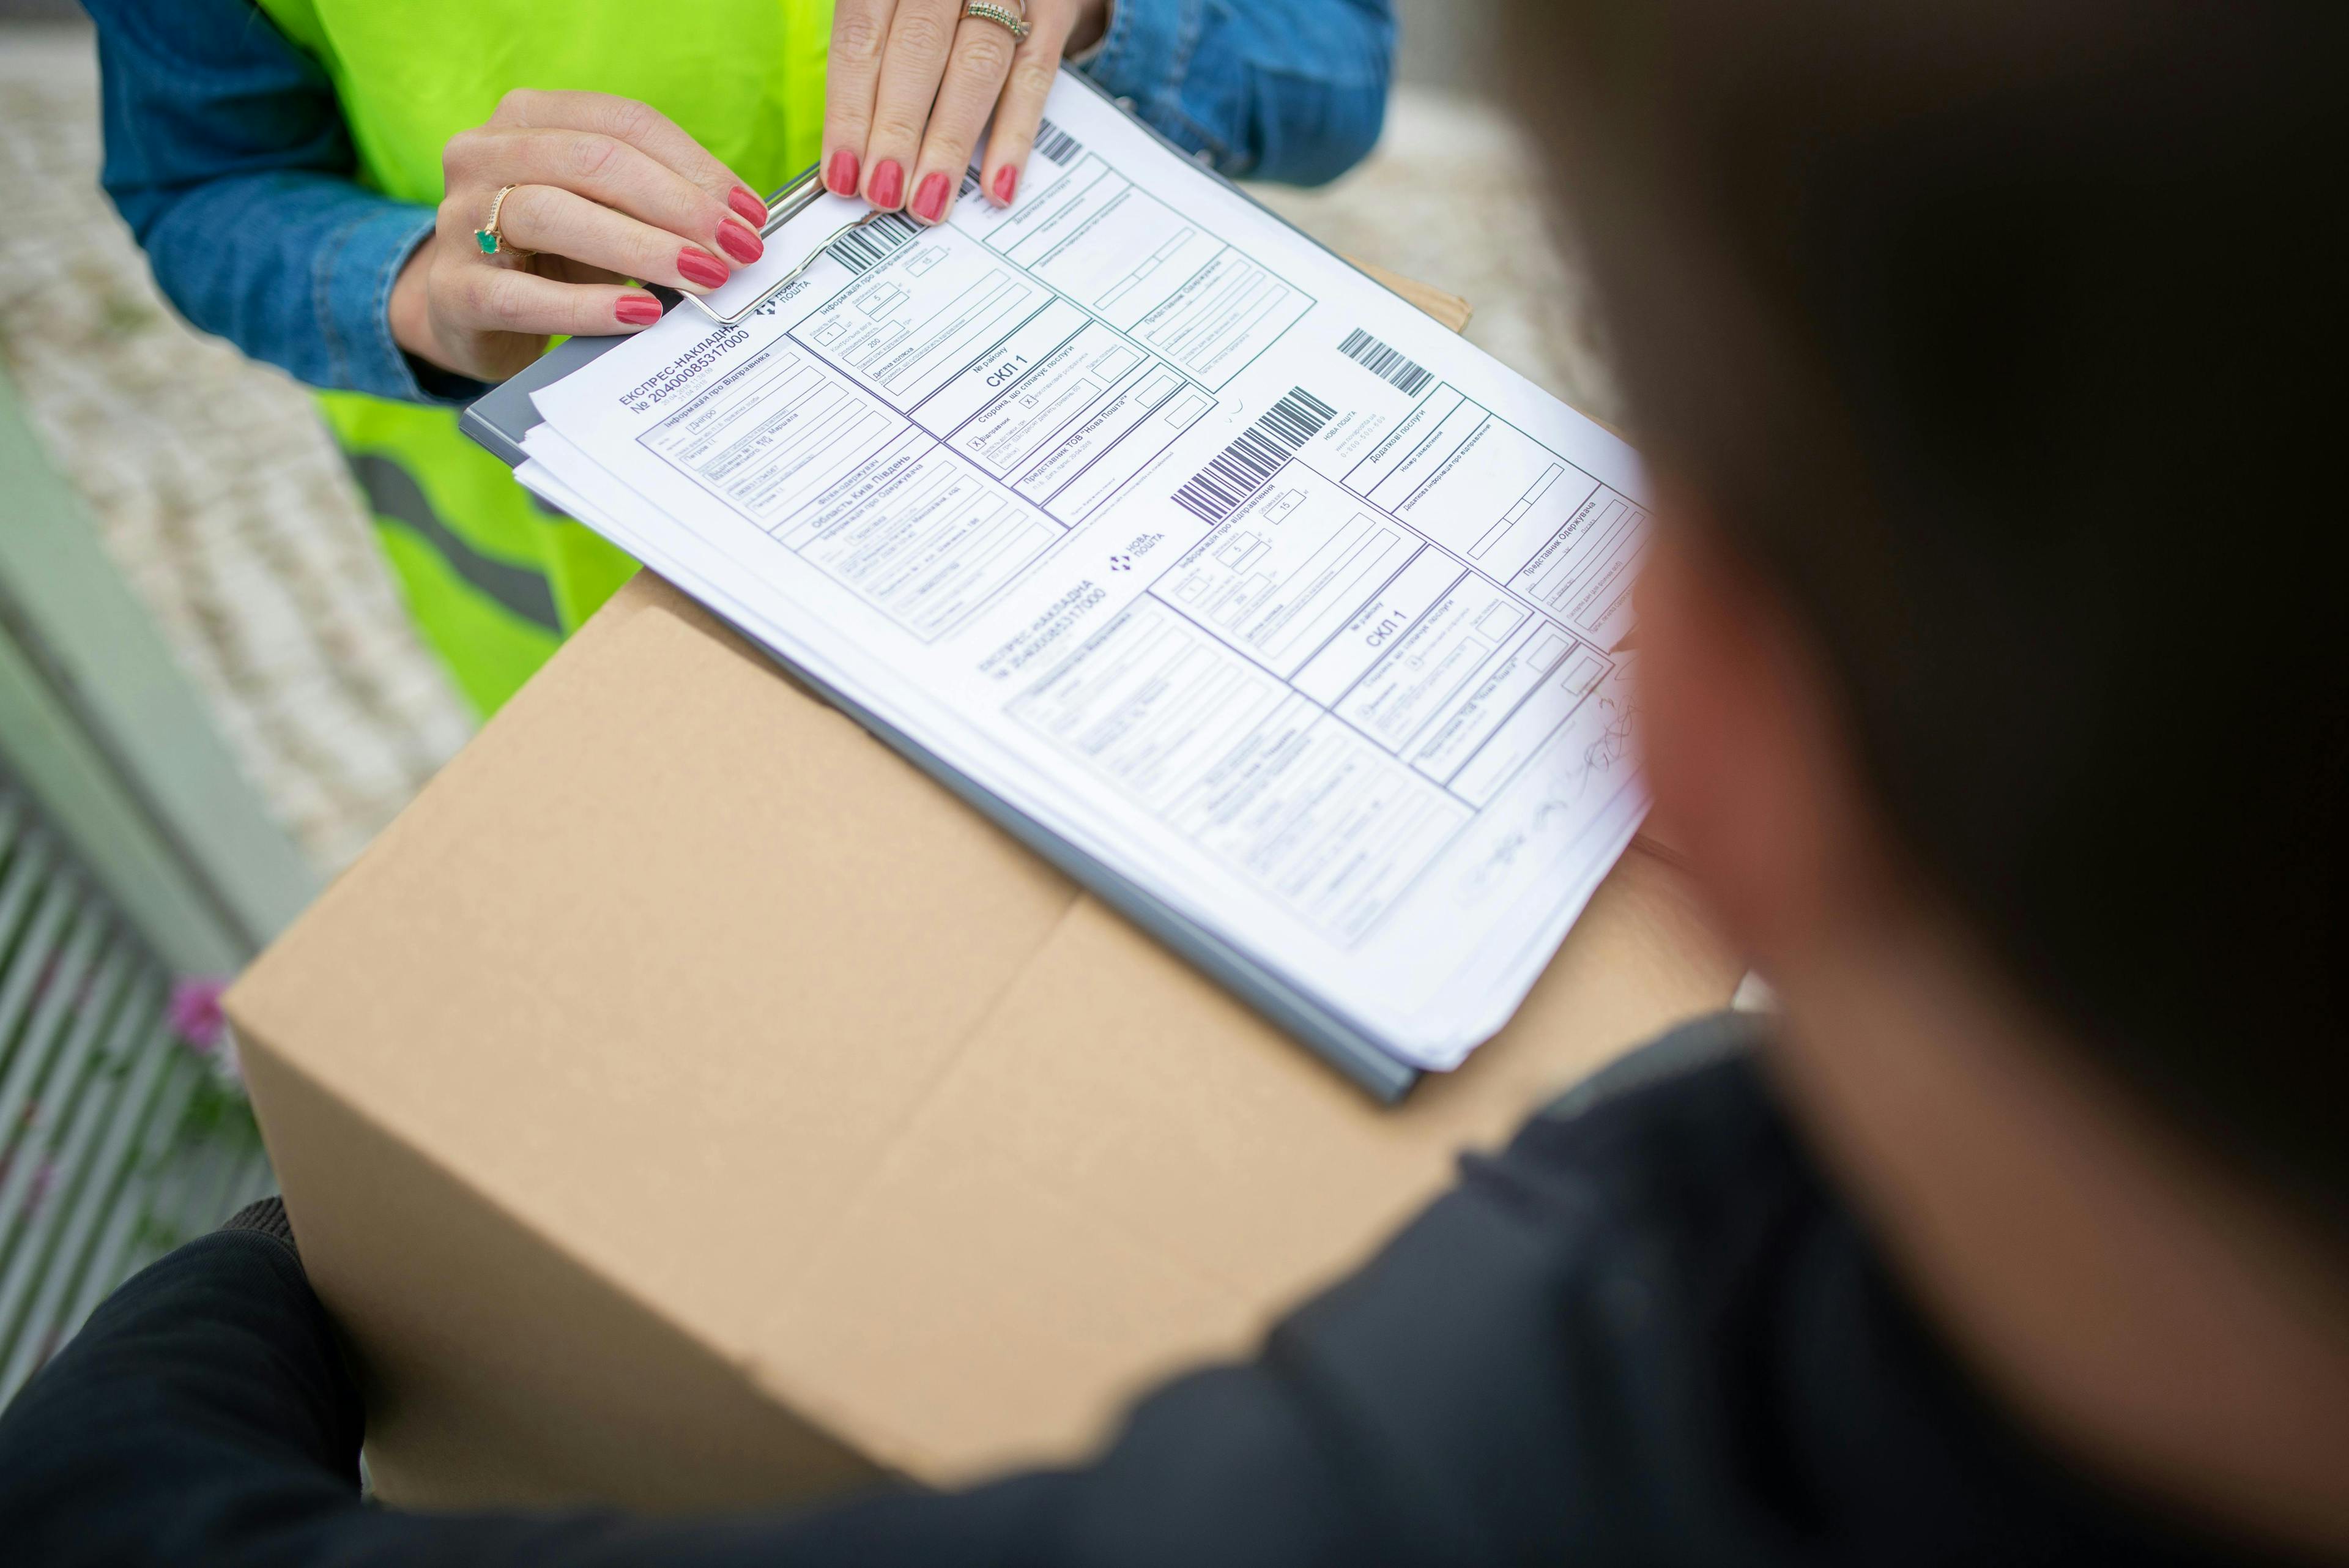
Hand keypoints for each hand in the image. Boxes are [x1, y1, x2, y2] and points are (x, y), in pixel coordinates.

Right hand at [389, 90, 774, 382]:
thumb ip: (654, 206)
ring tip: (701, 275)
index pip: (622, 123)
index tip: (750, 212)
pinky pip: (522, 294)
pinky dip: (587, 305)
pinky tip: (640, 315)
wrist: (468, 312)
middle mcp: (484, 154)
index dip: (695, 165)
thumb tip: (741, 227)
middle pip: (591, 161)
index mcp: (527, 119)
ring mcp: (460, 219)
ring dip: (640, 247)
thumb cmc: (549, 254)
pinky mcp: (454, 289)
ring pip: (551, 213)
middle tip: (735, 248)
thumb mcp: (600, 213)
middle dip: (677, 205)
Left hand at [824, 0, 1110, 226]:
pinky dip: (1015, 135)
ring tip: (930, 199)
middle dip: (896, 130)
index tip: (841, 174)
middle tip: (884, 192)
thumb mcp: (893, 16)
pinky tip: (996, 184)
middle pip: (917, 49)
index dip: (849, 110)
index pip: (860, 37)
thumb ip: (875, 68)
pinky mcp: (1051, 12)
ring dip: (949, 141)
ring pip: (975, 65)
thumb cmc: (937, 6)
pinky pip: (1034, 76)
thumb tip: (852, 158)